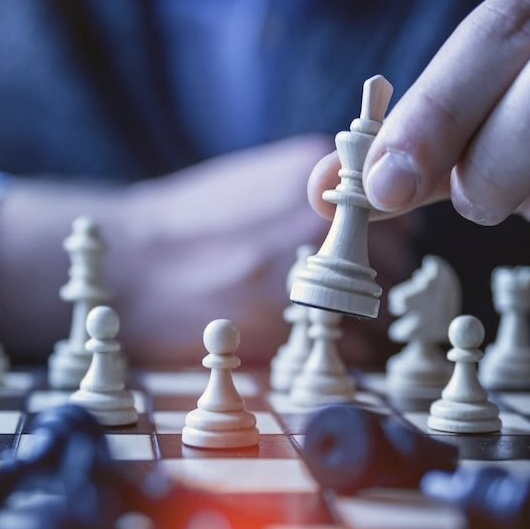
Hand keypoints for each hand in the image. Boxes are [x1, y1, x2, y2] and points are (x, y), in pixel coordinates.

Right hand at [0, 136, 415, 363]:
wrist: (130, 264)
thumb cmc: (188, 226)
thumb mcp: (255, 181)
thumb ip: (314, 194)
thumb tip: (369, 215)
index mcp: (313, 172)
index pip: (399, 211)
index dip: (384, 240)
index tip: (363, 256)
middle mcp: (319, 217)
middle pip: (395, 261)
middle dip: (372, 283)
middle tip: (334, 296)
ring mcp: (308, 270)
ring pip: (379, 310)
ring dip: (361, 324)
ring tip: (314, 322)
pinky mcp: (291, 324)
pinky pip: (354, 350)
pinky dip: (342, 356)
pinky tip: (303, 344)